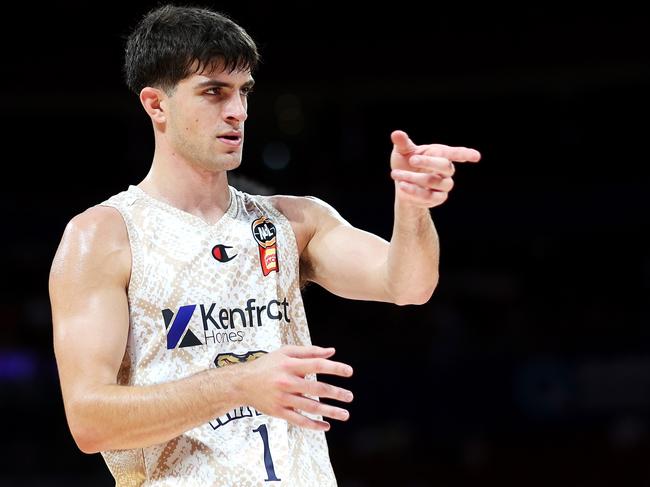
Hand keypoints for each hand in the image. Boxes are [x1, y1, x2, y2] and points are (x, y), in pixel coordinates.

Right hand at [239, 345, 353, 430]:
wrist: (242, 383)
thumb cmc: (267, 365)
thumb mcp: (285, 352)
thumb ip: (309, 351)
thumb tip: (331, 351)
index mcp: (290, 365)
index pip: (317, 365)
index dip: (334, 368)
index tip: (349, 372)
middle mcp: (287, 382)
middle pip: (316, 388)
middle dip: (336, 393)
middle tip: (349, 397)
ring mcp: (283, 398)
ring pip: (310, 407)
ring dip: (330, 411)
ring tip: (345, 414)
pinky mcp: (279, 412)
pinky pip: (299, 420)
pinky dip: (313, 425)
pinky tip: (326, 426)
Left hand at [390, 130, 480, 208]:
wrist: (401, 185)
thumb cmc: (405, 164)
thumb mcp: (402, 152)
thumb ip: (402, 144)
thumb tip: (396, 133)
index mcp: (440, 154)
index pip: (455, 153)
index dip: (465, 154)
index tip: (476, 156)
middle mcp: (446, 170)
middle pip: (445, 166)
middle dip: (429, 162)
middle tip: (411, 160)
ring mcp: (443, 185)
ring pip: (435, 182)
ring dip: (414, 178)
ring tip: (396, 174)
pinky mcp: (438, 198)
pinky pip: (429, 196)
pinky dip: (414, 191)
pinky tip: (403, 187)